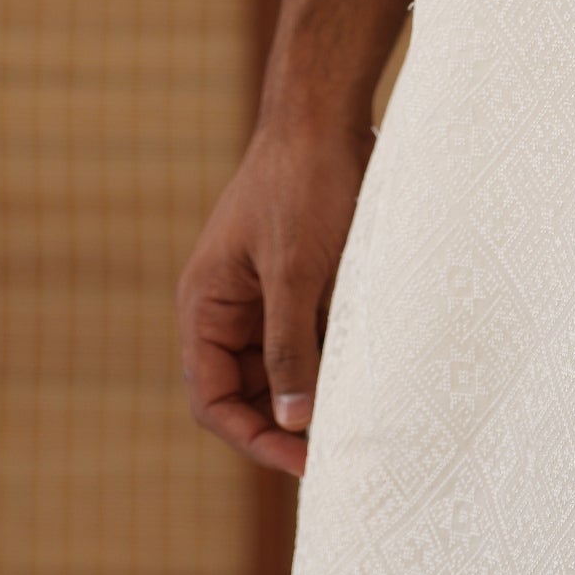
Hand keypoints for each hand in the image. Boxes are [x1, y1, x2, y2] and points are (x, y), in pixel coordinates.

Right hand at [177, 0, 413, 477]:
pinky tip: (368, 374)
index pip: (211, 398)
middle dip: (285, 423)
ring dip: (312, 392)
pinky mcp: (300, 280)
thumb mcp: (297, 271)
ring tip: (359, 416)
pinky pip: (308, 338)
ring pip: (281, 369)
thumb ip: (289, 348)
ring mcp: (264, 294)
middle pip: (245, 392)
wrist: (328, 112)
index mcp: (205, 304)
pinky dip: (332, 359)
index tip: (304, 463)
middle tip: (339, 451)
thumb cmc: (305, 183)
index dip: (252, 437)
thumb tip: (293, 421)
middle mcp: (227, 306)